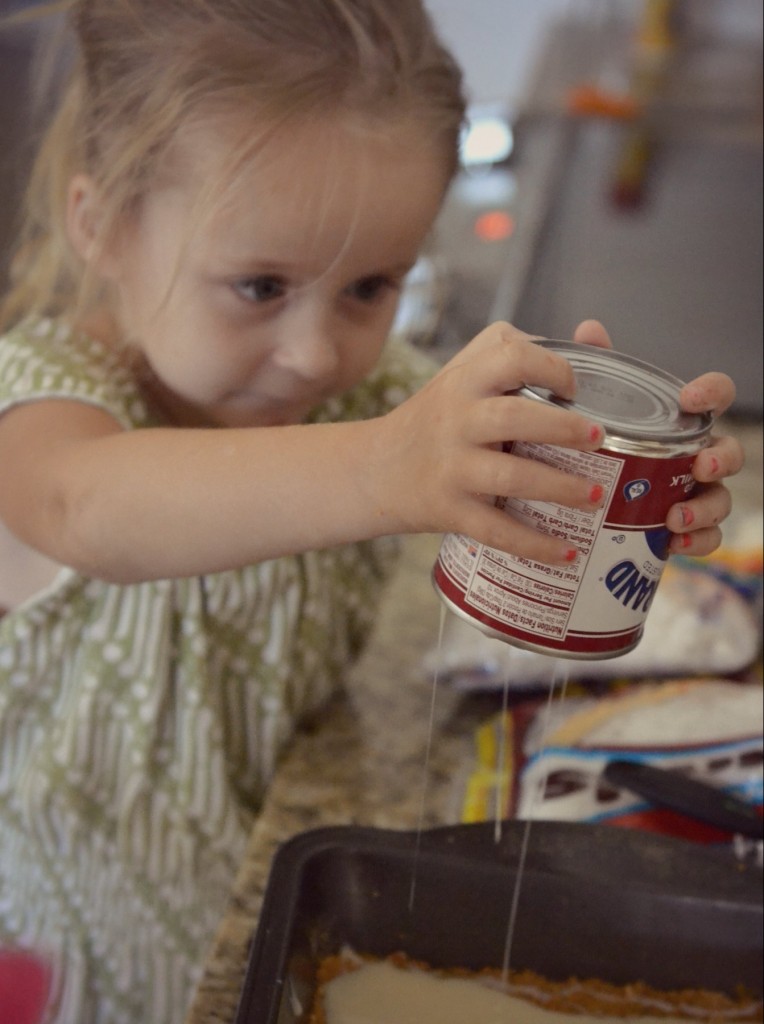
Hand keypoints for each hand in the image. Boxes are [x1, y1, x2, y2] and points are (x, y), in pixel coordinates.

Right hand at [376, 320, 606, 563]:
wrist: (374, 470)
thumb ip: (516, 351)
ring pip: (510, 478)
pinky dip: (534, 544)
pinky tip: (568, 552)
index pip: (509, 356)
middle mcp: (456, 421)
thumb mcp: (463, 374)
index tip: (575, 387)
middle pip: (513, 417)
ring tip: (597, 495)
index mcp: (464, 381)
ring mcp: (451, 468)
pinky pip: (496, 530)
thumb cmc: (435, 418)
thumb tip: (592, 336)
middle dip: (562, 428)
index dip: (550, 366)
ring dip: (559, 488)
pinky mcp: (449, 510)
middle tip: (599, 438)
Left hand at [572, 319, 743, 558]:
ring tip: (676, 518)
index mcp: (684, 421)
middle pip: (730, 453)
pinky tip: (673, 542)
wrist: (588, 495)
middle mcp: (698, 454)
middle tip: (698, 466)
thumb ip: (599, 366)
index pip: (717, 395)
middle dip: (721, 460)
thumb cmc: (605, 440)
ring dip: (705, 508)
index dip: (712, 391)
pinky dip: (696, 541)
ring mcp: (695, 491)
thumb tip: (589, 328)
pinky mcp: (684, 527)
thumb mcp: (598, 404)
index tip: (690, 398)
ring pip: (720, 499)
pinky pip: (706, 538)